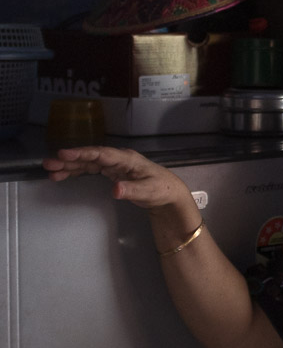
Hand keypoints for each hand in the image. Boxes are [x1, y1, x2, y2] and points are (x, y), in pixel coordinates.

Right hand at [42, 146, 191, 212]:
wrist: (169, 194)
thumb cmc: (161, 189)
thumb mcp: (148, 191)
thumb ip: (131, 190)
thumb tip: (115, 189)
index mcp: (126, 159)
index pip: (101, 154)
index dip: (82, 153)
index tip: (64, 154)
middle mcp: (118, 159)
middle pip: (90, 157)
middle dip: (69, 159)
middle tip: (49, 163)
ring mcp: (114, 165)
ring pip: (88, 163)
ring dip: (70, 166)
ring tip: (50, 171)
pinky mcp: (112, 172)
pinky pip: (90, 169)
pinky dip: (77, 172)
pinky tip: (63, 175)